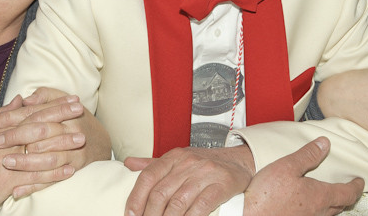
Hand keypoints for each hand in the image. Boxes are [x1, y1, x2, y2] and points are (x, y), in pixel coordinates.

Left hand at [0, 87, 110, 191]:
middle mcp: (71, 129)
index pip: (36, 112)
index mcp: (65, 112)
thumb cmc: (74, 119)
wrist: (99, 141)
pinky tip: (17, 189)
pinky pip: (53, 179)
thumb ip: (44, 96)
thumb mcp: (62, 101)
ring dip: (26, 161)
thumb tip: (24, 100)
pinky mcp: (75, 167)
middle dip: (17, 137)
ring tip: (6, 162)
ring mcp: (74, 150)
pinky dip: (35, 185)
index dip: (13, 117)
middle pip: (42, 132)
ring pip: (48, 157)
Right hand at [0, 97, 74, 215]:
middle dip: (60, 116)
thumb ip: (2, 116)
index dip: (52, 104)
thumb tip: (19, 98)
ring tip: (81, 138)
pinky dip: (53, 173)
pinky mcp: (6, 182)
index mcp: (1, 130)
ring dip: (62, 144)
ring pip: (38, 149)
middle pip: (36, 125)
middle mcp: (3, 142)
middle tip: (81, 109)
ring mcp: (5, 162)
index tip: (71, 98)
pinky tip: (70, 170)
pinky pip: (34, 176)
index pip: (31, 112)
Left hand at [124, 144, 254, 215]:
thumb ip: (154, 164)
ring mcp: (205, 173)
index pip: (148, 176)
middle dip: (150, 215)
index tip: (130, 215)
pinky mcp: (222, 185)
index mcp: (175, 156)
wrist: (240, 160)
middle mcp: (188, 163)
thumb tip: (128, 164)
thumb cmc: (205, 164)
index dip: (136, 198)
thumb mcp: (179, 159)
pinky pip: (201, 206)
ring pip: (178, 203)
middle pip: (161, 193)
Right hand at [244, 137, 363, 215]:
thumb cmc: (266, 194)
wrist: (246, 215)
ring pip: (327, 214)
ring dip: (333, 205)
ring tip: (330, 197)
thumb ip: (307, 155)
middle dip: (346, 196)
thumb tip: (325, 144)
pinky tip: (308, 207)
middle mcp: (317, 213)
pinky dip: (318, 211)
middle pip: (340, 206)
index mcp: (320, 197)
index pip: (347, 193)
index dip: (356, 186)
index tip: (360, 181)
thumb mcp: (287, 166)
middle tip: (349, 188)